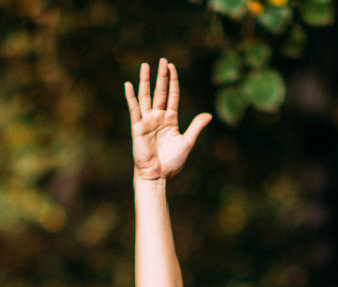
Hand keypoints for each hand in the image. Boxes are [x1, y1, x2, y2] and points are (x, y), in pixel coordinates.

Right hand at [125, 59, 211, 181]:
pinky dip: (131, 97)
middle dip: (161, 76)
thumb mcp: (187, 142)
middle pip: (160, 91)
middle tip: (162, 60)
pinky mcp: (138, 128)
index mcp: (171, 120)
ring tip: (145, 65)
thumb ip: (196, 126)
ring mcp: (148, 121)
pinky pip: (134, 109)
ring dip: (145, 80)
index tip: (172, 67)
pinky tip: (128, 85)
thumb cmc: (172, 162)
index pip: (172, 95)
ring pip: (146, 96)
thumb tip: (209, 115)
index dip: (173, 81)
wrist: (158, 175)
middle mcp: (158, 117)